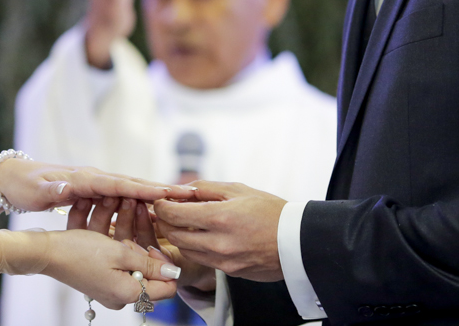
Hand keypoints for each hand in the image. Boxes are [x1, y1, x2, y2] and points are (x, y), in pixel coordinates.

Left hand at [0, 158, 194, 212]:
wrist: (14, 179)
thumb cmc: (25, 186)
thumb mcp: (36, 191)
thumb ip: (53, 189)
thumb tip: (68, 186)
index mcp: (85, 178)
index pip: (120, 184)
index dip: (144, 189)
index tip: (169, 191)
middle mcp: (95, 177)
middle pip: (134, 183)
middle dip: (161, 188)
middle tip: (190, 193)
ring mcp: (96, 182)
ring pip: (131, 188)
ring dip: (156, 194)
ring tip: (183, 199)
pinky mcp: (94, 190)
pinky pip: (123, 195)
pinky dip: (141, 199)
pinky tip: (155, 207)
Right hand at [68, 195, 215, 291]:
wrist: (46, 252)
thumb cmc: (80, 251)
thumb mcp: (119, 252)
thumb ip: (149, 262)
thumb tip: (173, 272)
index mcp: (129, 294)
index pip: (166, 286)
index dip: (165, 262)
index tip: (153, 239)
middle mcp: (121, 296)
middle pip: (147, 269)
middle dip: (143, 239)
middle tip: (136, 211)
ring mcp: (110, 287)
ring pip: (130, 258)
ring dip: (127, 232)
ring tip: (122, 202)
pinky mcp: (100, 277)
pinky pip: (115, 258)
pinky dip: (114, 239)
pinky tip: (110, 215)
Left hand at [154, 180, 286, 281]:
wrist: (298, 241)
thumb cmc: (271, 210)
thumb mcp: (238, 190)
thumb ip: (207, 188)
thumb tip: (182, 189)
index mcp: (220, 217)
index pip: (174, 214)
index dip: (161, 205)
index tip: (161, 200)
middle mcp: (218, 242)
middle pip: (174, 234)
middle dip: (165, 221)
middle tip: (166, 210)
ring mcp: (223, 260)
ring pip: (184, 249)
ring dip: (178, 235)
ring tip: (182, 222)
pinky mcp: (229, 271)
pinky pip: (201, 259)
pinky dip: (194, 247)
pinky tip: (199, 236)